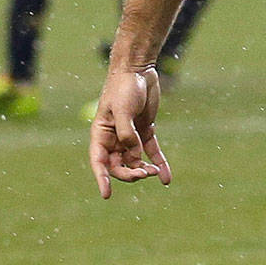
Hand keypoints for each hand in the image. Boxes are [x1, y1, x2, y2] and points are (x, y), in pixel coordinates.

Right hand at [89, 68, 170, 199]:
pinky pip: (151, 152)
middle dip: (129, 173)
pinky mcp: (145, 130)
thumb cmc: (124, 88)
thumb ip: (127, 134)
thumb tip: (134, 155)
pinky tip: (166, 177)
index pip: (99, 161)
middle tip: (143, 174)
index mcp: (101, 134)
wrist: (138, 69)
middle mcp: (114, 138)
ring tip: (155, 173)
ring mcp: (130, 136)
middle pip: (119, 165)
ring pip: (135, 161)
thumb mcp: (123, 110)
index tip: (107, 194)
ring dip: (144, 169)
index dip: (102, 178)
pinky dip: (159, 163)